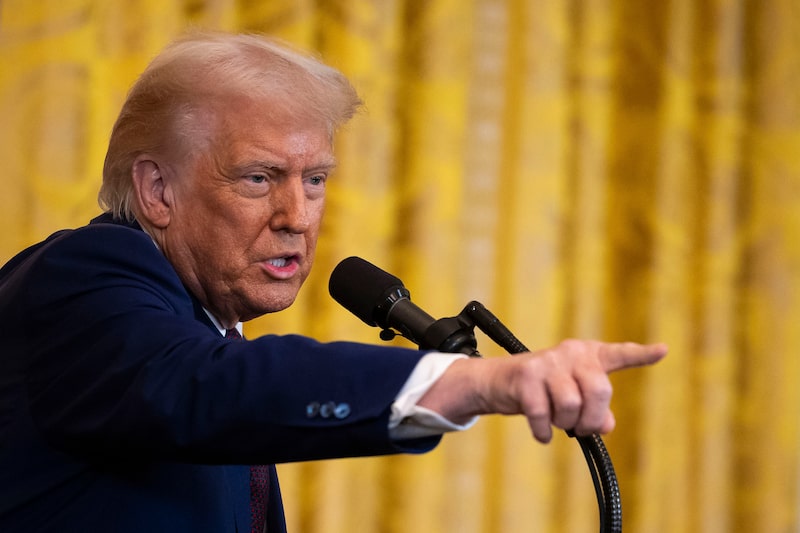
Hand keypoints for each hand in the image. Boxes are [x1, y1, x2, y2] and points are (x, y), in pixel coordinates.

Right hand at [418, 340, 666, 442]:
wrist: (498, 382)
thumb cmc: (544, 390)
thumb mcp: (573, 397)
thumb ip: (595, 410)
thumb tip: (606, 425)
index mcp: (588, 355)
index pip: (619, 355)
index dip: (642, 354)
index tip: (663, 351)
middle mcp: (571, 352)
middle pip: (599, 391)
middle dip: (592, 419)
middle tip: (582, 428)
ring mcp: (548, 362)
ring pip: (571, 405)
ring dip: (565, 423)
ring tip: (556, 422)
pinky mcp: (526, 376)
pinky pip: (544, 414)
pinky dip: (544, 432)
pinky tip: (542, 434)